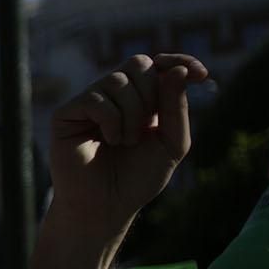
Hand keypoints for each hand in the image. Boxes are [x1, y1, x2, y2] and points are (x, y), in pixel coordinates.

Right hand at [47, 53, 208, 242]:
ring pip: (117, 80)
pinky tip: (108, 141)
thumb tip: (177, 70)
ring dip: (131, 114)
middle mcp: (112, 96)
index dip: (179, 61)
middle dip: (151, 95)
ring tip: (124, 142)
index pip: (158, 64)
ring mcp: (88, 103)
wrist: (105, 207)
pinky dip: (111, 121)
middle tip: (144, 129)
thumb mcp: (172, 143)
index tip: (202, 75)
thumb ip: (177, 108)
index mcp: (140, 99)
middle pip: (139, 64)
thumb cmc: (137, 179)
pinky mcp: (66, 114)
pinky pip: (96, 99)